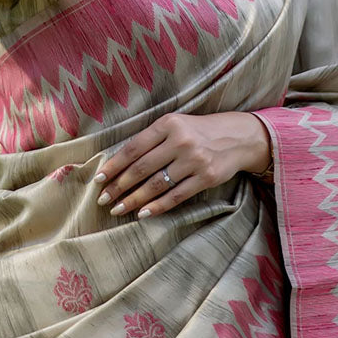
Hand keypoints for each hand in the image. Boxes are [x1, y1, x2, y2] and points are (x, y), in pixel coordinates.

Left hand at [92, 112, 271, 218]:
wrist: (238, 137)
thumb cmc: (199, 132)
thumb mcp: (175, 125)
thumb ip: (151, 139)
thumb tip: (118, 164)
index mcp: (168, 124)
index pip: (134, 148)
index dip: (114, 165)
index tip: (99, 179)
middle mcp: (181, 141)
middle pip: (142, 168)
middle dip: (119, 186)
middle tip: (103, 199)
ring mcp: (195, 160)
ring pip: (156, 184)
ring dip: (134, 200)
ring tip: (118, 209)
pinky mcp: (207, 178)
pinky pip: (176, 196)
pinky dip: (157, 207)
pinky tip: (143, 214)